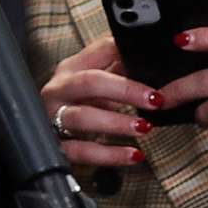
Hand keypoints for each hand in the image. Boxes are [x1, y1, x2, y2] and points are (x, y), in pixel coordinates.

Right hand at [41, 35, 152, 170]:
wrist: (52, 134)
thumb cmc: (79, 105)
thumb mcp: (97, 83)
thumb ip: (119, 67)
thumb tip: (150, 57)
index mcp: (70, 70)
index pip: (99, 52)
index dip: (126, 57)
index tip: (154, 67)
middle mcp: (58, 91)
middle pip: (88, 83)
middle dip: (125, 90)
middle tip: (154, 100)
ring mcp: (53, 118)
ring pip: (82, 117)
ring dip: (116, 122)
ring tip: (143, 128)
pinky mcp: (58, 146)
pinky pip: (83, 151)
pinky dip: (110, 154)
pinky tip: (133, 154)